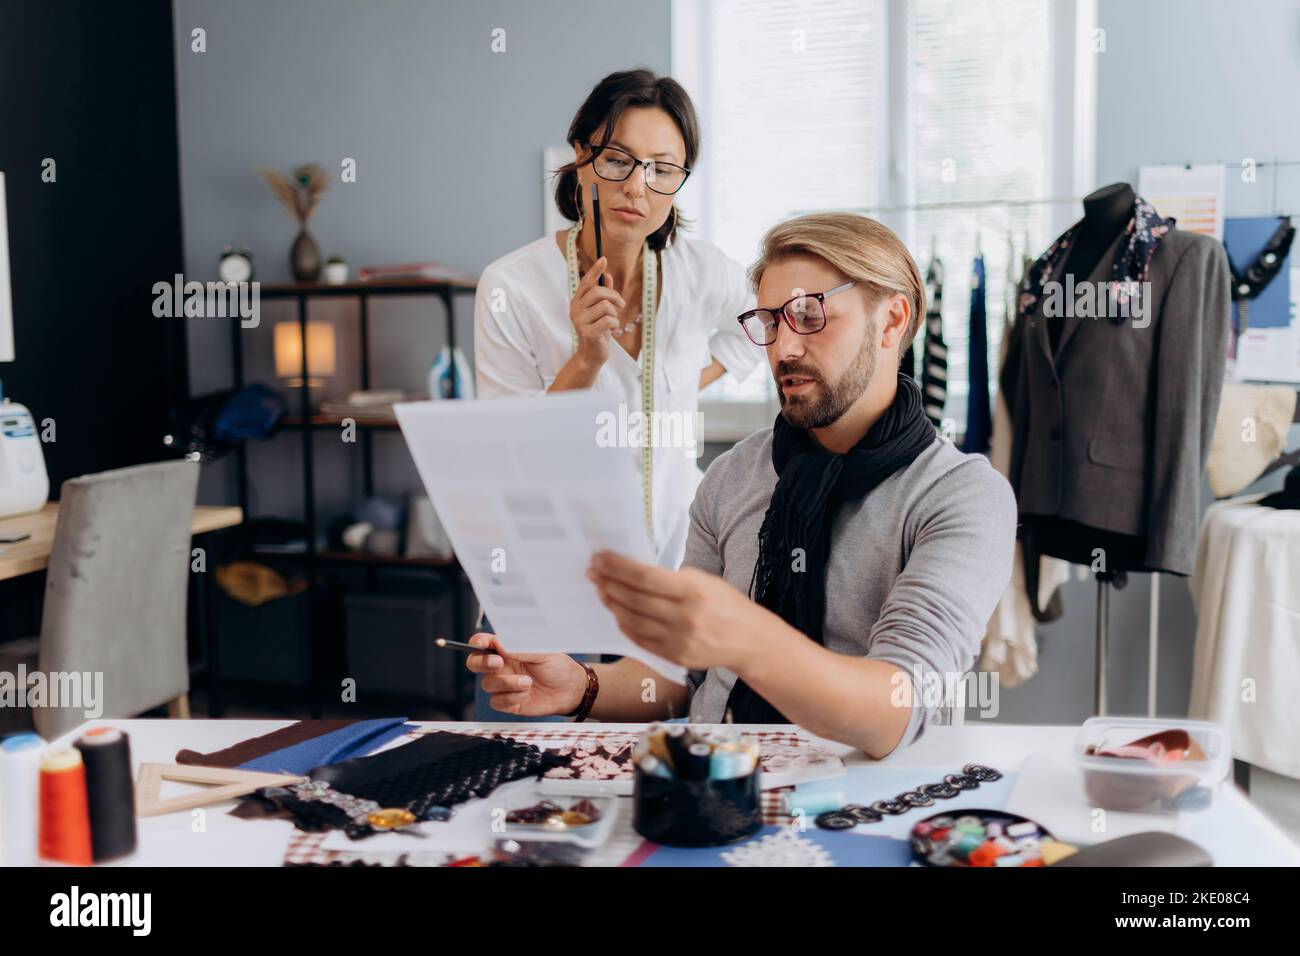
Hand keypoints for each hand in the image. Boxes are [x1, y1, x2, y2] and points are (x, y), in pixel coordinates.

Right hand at [465, 633, 587, 715]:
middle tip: (498, 662)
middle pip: (475, 663)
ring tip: (528, 682)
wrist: (570, 690)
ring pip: (488, 683)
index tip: (483, 644)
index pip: (483, 643)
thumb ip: (521, 648)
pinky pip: (497, 701)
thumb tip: (500, 644)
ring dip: (506, 683)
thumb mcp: (542, 652)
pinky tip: (525, 694)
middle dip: (481, 663)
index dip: (478, 643)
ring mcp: (503, 684)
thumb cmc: (557, 666)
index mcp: (507, 649)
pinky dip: (510, 698)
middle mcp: (502, 666)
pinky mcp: (508, 702)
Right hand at [569, 257, 625, 370]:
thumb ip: (604, 294)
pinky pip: (608, 320)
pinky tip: (611, 331)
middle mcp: (575, 309)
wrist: (592, 355)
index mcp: (578, 302)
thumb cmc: (598, 330)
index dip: (595, 271)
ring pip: (605, 306)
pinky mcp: (587, 332)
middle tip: (621, 304)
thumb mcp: (601, 311)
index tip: (604, 259)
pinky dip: (615, 324)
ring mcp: (579, 321)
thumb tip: (608, 276)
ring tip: (613, 322)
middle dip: (614, 296)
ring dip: (615, 314)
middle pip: (598, 292)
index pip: (586, 282)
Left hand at [586, 551, 777, 671]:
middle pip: (633, 599)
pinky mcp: (674, 656)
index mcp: (693, 591)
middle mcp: (684, 618)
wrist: (749, 640)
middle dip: (608, 582)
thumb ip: (669, 578)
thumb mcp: (703, 580)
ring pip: (632, 620)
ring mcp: (678, 641)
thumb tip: (631, 571)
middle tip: (593, 571)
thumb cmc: (725, 604)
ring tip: (601, 589)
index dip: (617, 567)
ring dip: (612, 603)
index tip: (599, 558)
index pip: (644, 577)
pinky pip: (639, 639)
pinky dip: (624, 624)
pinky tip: (617, 612)